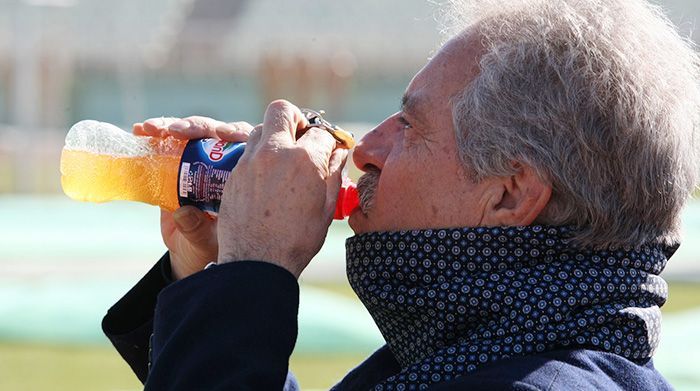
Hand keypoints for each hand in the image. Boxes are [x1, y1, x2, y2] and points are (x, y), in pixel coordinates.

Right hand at [133, 116, 253, 279]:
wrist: (193, 255)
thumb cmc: (212, 248)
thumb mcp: (208, 242)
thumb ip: (198, 229)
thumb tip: (184, 213)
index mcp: (245, 175)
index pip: (246, 144)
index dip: (235, 133)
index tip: (222, 134)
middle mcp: (224, 163)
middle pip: (216, 133)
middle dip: (197, 127)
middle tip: (178, 131)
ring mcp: (200, 161)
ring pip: (191, 134)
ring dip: (173, 126)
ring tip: (152, 129)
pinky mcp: (176, 165)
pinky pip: (167, 145)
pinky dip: (155, 136)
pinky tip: (141, 130)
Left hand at [217, 100, 347, 277]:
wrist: (256, 263)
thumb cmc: (296, 240)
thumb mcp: (326, 208)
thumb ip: (334, 174)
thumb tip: (339, 153)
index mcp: (304, 160)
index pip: (320, 131)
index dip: (328, 139)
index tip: (329, 149)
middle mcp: (275, 152)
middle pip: (282, 110)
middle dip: (295, 118)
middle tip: (301, 138)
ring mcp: (250, 161)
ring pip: (260, 128)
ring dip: (273, 136)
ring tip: (282, 158)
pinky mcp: (233, 174)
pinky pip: (246, 152)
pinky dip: (258, 157)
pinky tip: (266, 177)